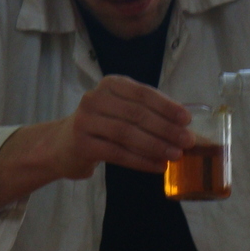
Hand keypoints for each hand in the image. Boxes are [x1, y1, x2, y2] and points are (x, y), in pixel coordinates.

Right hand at [55, 74, 194, 178]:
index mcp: (111, 84)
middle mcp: (95, 98)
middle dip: (165, 128)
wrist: (62, 145)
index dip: (167, 106)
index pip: (143, 93)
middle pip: (137, 113)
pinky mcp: (82, 144)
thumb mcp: (121, 110)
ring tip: (175, 155)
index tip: (187, 119)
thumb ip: (147, 112)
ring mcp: (86, 120)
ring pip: (127, 133)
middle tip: (187, 141)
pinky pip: (117, 153)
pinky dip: (141, 161)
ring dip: (155, 145)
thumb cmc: (101, 126)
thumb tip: (184, 126)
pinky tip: (158, 166)